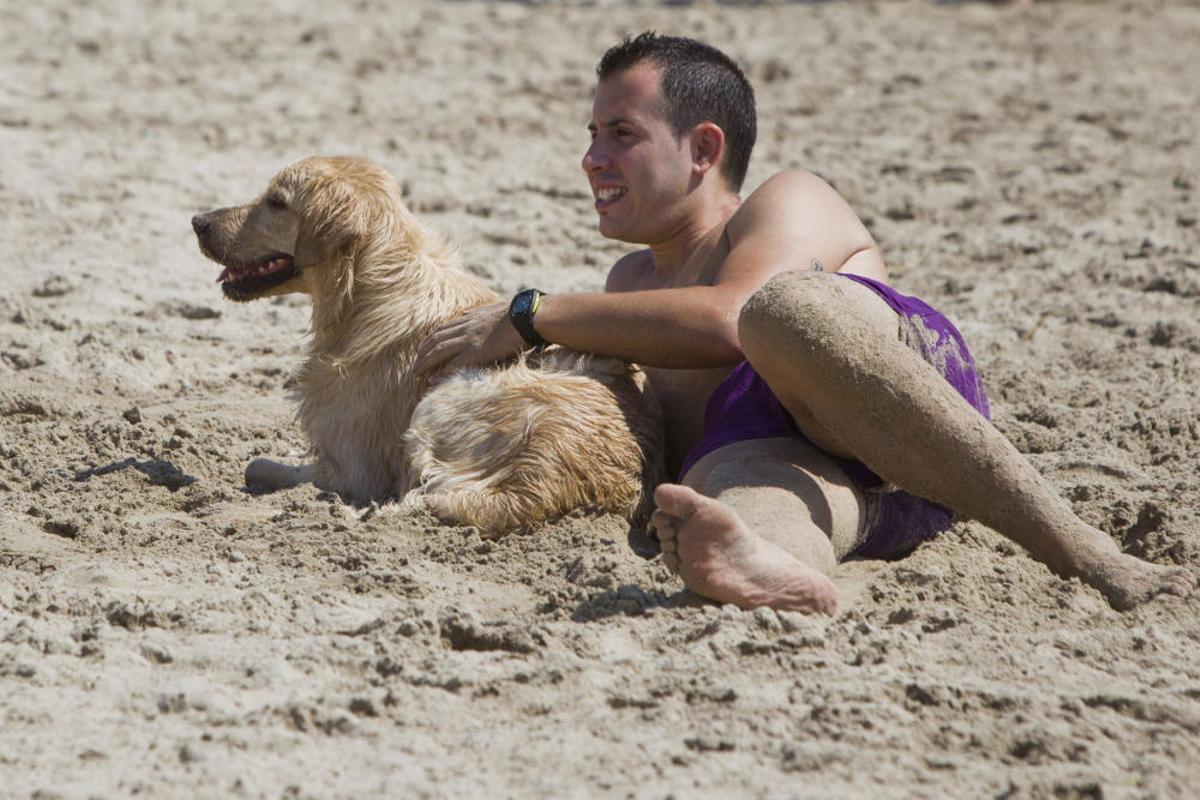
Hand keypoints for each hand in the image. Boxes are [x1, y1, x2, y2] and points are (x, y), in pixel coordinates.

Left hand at [412, 301, 526, 383]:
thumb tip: (466, 310)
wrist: (527, 317)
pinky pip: (453, 365)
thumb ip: (478, 310)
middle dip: (422, 354)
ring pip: (438, 352)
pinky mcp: (476, 352)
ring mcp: (469, 340)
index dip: (430, 340)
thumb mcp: (493, 307)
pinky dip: (440, 374)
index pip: (442, 329)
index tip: (422, 349)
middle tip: (414, 365)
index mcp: (469, 318)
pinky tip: (432, 382)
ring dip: (425, 364)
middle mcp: (465, 328)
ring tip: (415, 375)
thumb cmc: (517, 313)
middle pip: (435, 341)